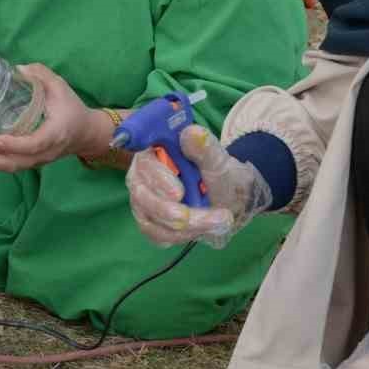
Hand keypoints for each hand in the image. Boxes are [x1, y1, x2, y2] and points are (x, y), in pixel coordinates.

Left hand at [0, 63, 94, 172]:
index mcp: (54, 134)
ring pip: (10, 167)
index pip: (34, 144)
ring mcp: (37, 160)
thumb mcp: (60, 86)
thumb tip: (17, 69)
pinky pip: (10, 165)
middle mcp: (44, 152)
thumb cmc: (72, 108)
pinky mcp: (31, 162)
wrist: (86, 132)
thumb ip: (41, 74)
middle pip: (15, 163)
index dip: (15, 144)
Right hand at [126, 125, 272, 247]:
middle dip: (169, 210)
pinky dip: (180, 236)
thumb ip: (204, 148)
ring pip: (149, 219)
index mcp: (154, 152)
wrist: (226, 199)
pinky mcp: (149, 222)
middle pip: (142, 195)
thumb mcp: (217, 161)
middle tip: (197, 217)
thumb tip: (193, 132)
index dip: (158, 178)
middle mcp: (141, 176)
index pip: (145, 163)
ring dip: (184, 227)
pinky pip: (156, 234)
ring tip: (218, 221)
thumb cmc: (218, 174)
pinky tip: (202, 230)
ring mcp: (142, 201)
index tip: (179, 193)